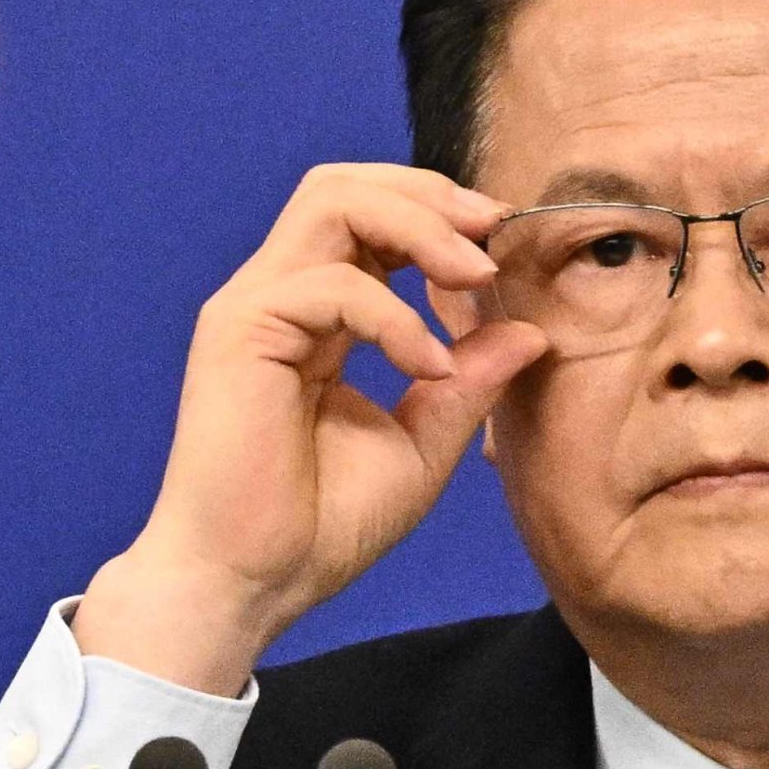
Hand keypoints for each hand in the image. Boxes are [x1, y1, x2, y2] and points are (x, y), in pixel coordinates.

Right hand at [75, 164, 550, 693]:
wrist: (249, 585)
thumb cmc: (318, 527)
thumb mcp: (420, 445)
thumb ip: (468, 383)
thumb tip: (528, 330)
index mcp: (316, 314)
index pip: (367, 216)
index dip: (437, 211)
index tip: (501, 240)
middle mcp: (279, 295)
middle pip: (345, 183)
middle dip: (428, 193)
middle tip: (492, 231)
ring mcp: (255, 307)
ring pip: (331, 201)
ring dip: (415, 224)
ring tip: (470, 274)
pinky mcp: (240, 332)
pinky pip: (331, 284)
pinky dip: (394, 315)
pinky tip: (426, 364)